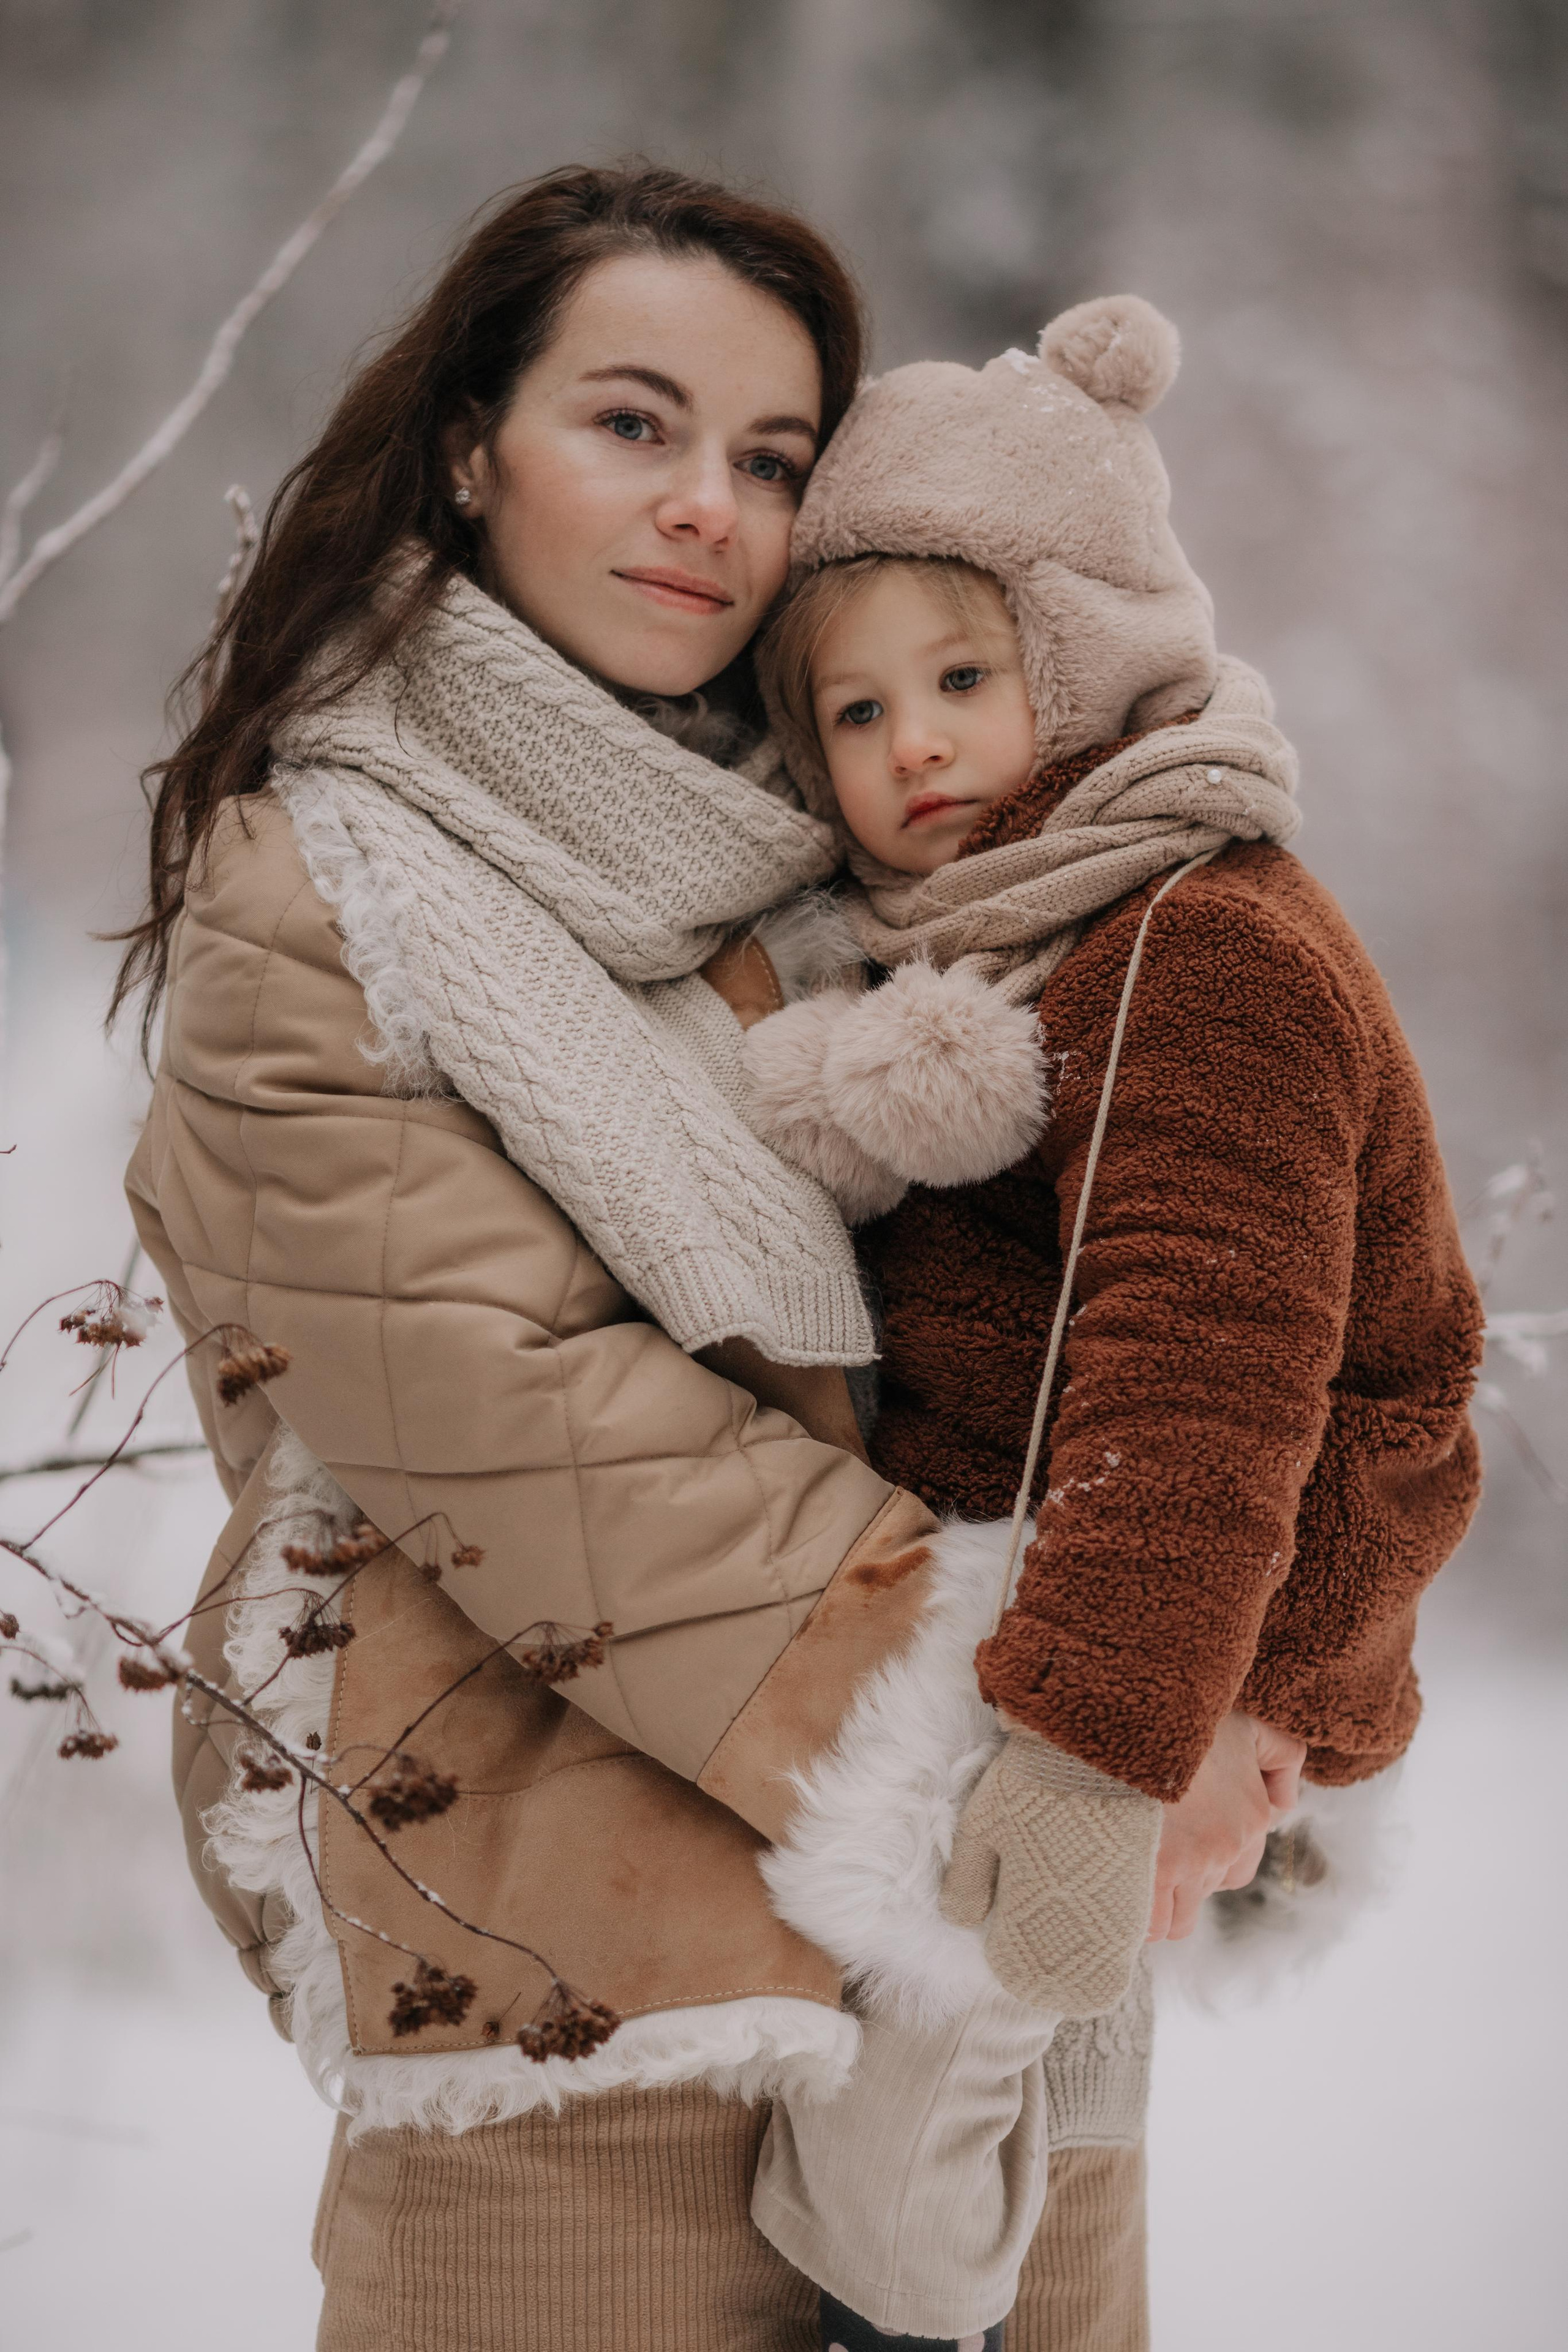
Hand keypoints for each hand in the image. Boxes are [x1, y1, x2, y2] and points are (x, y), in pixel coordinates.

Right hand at [1147, 1712, 1305, 1941]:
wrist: (1139, 1713)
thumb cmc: (1187, 1717)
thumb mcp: (1249, 1725)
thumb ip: (1282, 1756)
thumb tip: (1286, 1803)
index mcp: (1253, 1817)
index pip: (1238, 1868)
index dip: (1209, 1859)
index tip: (1181, 1842)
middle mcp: (1228, 1849)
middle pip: (1209, 1892)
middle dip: (1185, 1883)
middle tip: (1154, 1853)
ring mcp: (1192, 1864)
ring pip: (1180, 1919)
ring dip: (1160, 1908)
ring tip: (1133, 1884)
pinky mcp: (1156, 1870)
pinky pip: (1154, 1923)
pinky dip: (1140, 1918)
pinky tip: (1121, 1898)